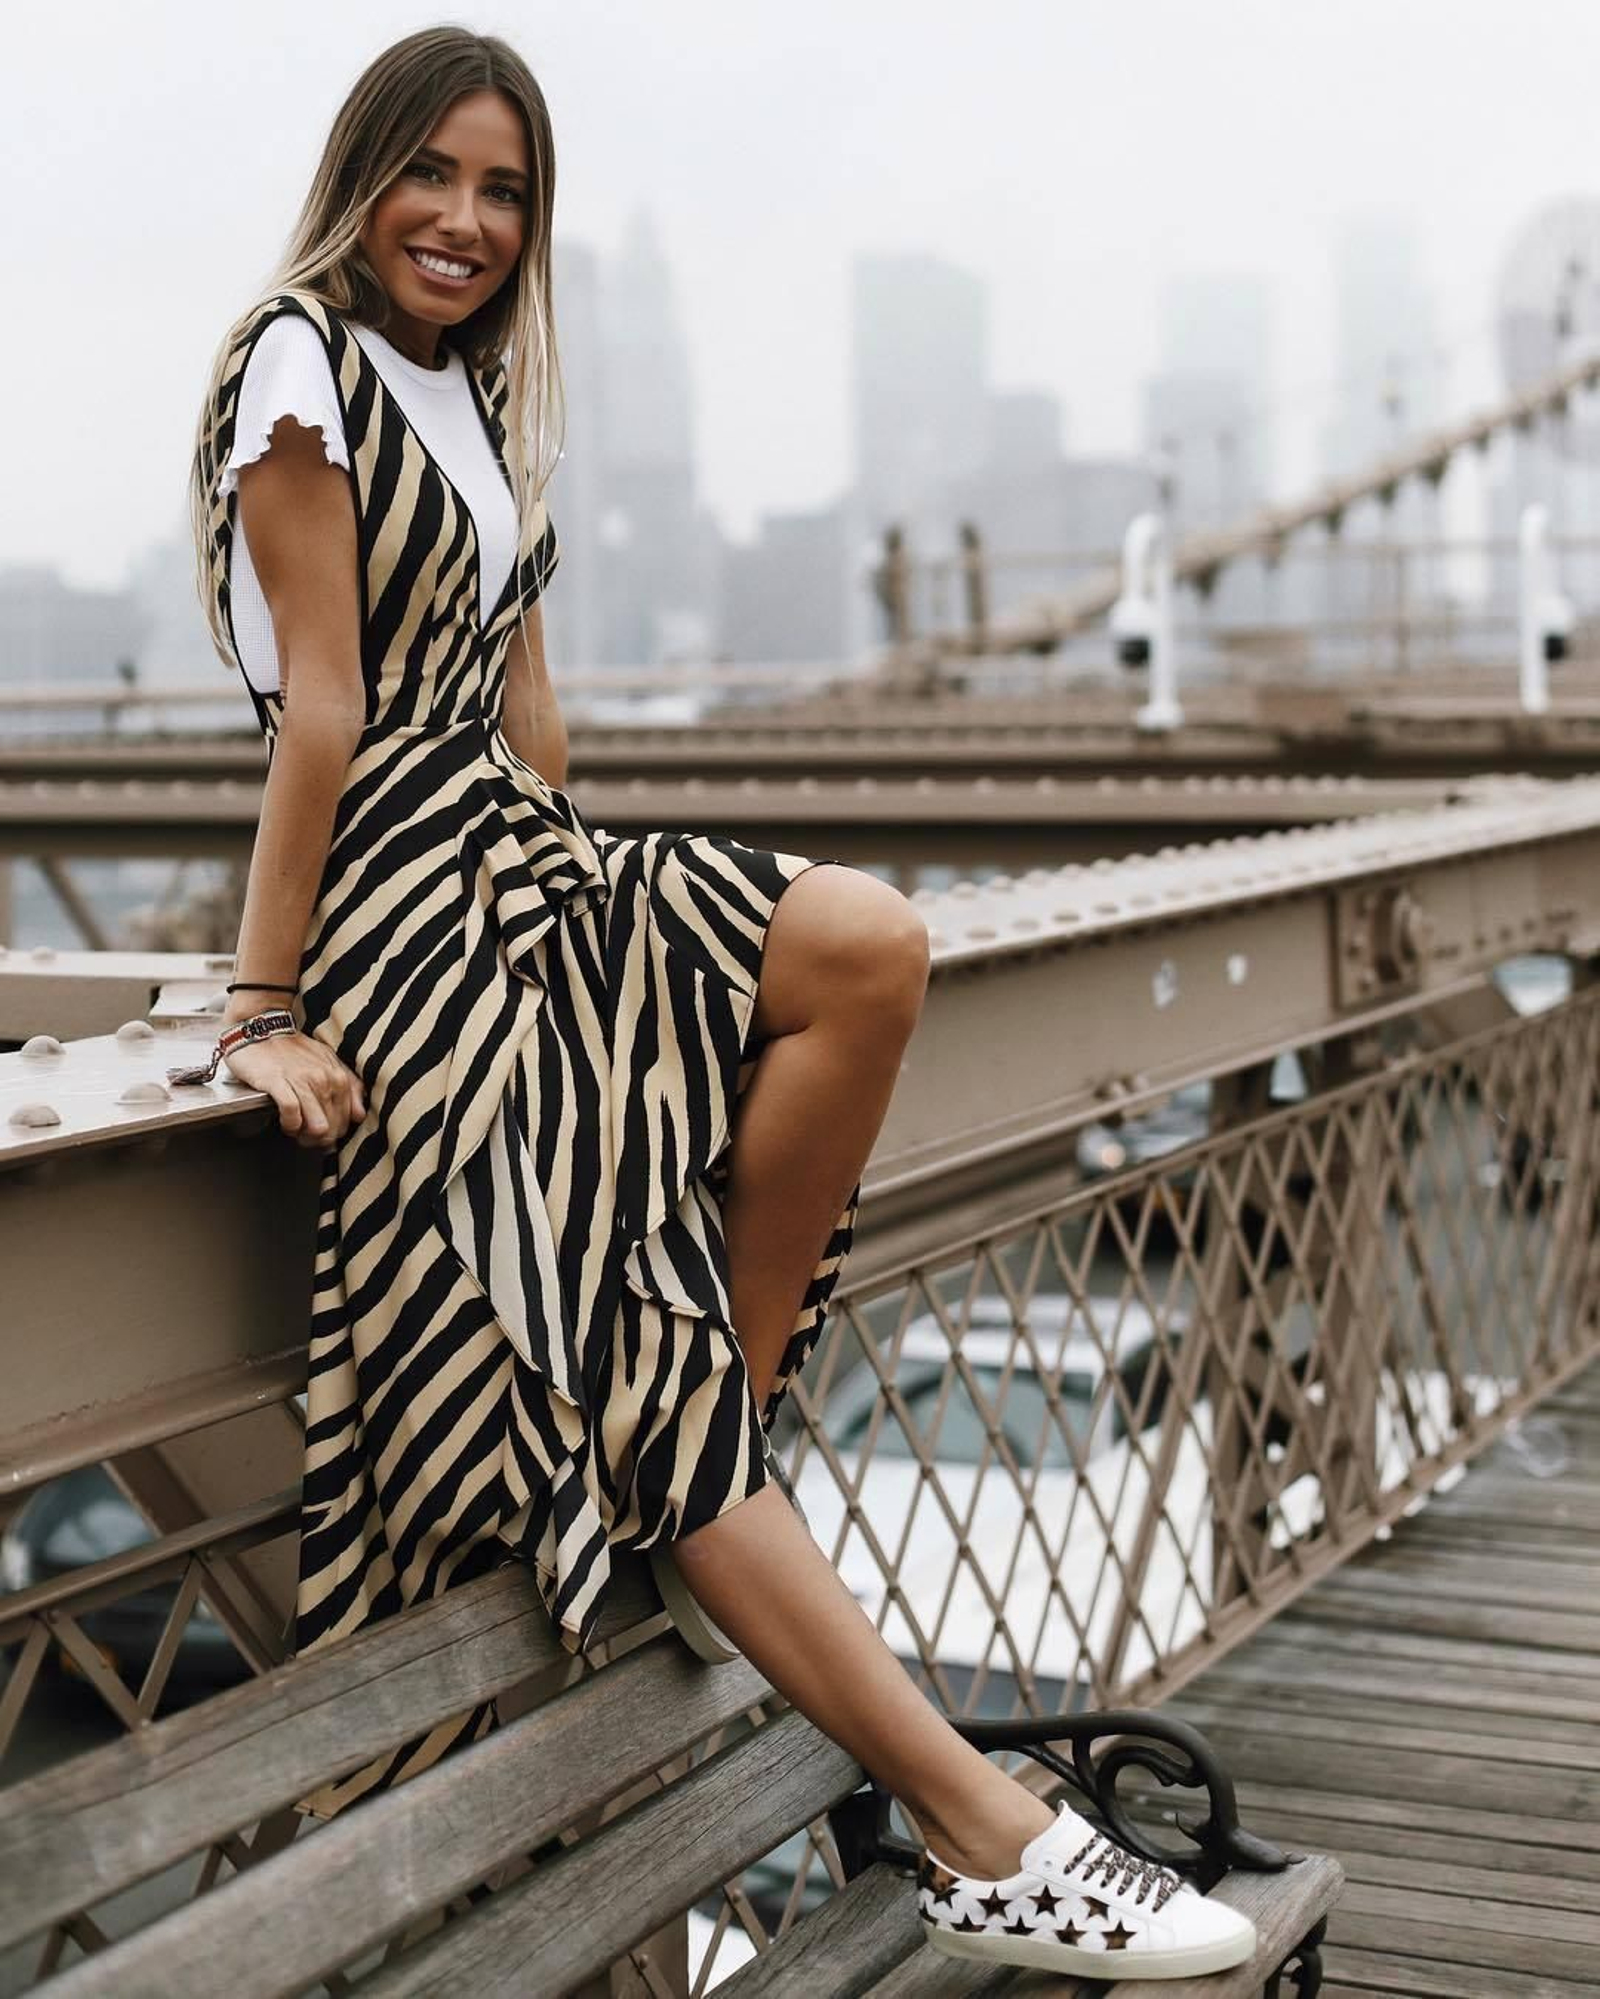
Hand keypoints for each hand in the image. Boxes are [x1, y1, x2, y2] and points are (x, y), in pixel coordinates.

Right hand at [220, 1024, 367, 1150]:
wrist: (260, 1027)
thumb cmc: (291, 1048)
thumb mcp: (327, 1061)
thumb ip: (348, 1086)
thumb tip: (358, 1115)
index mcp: (338, 1076)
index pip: (347, 1120)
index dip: (334, 1132)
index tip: (321, 1132)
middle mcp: (324, 1079)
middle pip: (332, 1128)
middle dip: (318, 1139)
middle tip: (304, 1135)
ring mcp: (302, 1080)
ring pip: (316, 1126)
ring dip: (304, 1134)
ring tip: (295, 1129)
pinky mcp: (278, 1082)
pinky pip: (292, 1114)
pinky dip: (289, 1124)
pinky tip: (285, 1122)